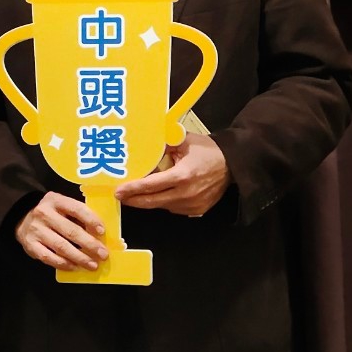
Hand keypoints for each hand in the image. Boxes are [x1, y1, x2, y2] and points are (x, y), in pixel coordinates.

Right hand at [15, 191, 107, 271]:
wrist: (22, 218)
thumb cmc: (51, 213)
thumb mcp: (62, 206)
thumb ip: (77, 216)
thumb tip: (98, 234)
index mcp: (56, 200)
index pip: (76, 209)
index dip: (91, 220)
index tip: (102, 231)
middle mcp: (44, 214)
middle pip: (70, 231)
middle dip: (89, 244)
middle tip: (103, 254)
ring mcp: (36, 230)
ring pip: (61, 247)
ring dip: (79, 258)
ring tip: (92, 264)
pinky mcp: (31, 245)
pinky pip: (49, 258)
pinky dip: (64, 264)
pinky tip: (75, 267)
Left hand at [114, 132, 229, 216]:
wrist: (233, 164)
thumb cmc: (207, 150)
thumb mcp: (183, 141)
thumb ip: (162, 146)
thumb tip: (143, 149)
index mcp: (182, 176)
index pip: (151, 185)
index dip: (133, 189)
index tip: (118, 191)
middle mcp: (186, 194)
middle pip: (153, 202)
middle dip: (134, 200)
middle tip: (120, 196)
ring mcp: (192, 205)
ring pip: (162, 206)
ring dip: (149, 201)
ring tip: (136, 194)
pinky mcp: (198, 210)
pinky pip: (174, 208)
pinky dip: (164, 202)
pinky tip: (158, 194)